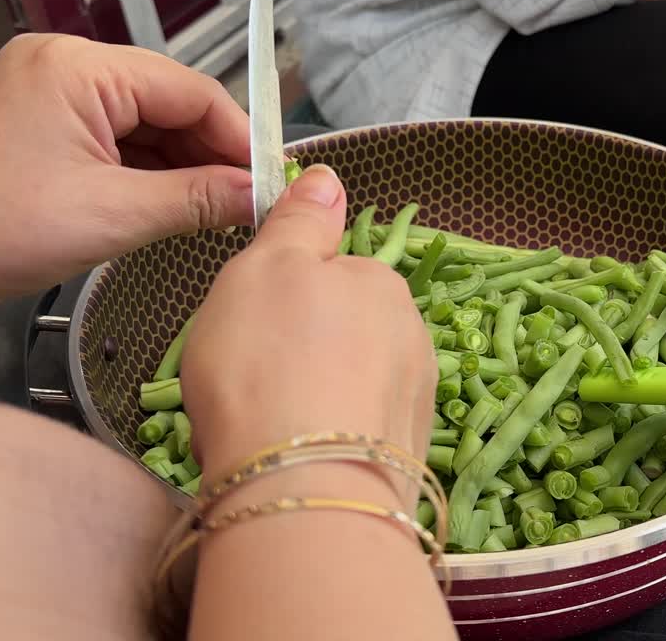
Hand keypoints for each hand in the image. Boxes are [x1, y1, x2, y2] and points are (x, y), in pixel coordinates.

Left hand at [0, 34, 253, 318]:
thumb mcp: (116, 214)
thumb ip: (200, 198)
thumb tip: (260, 195)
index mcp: (77, 68)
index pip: (189, 90)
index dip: (238, 136)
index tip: (271, 178)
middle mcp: (63, 66)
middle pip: (170, 103)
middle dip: (214, 153)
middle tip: (254, 198)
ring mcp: (53, 93)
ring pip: (149, 123)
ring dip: (186, 165)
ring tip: (224, 206)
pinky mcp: (48, 124)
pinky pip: (120, 138)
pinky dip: (153, 171)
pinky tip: (183, 201)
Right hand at [180, 165, 436, 504]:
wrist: (302, 486)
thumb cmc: (267, 363)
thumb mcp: (266, 268)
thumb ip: (300, 222)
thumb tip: (328, 179)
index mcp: (379, 282)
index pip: (330, 276)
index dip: (281, 300)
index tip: (250, 328)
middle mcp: (411, 334)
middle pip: (342, 333)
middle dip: (301, 352)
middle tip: (250, 378)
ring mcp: (415, 398)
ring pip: (349, 386)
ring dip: (312, 399)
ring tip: (266, 428)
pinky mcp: (408, 455)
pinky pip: (355, 435)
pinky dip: (327, 442)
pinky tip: (294, 459)